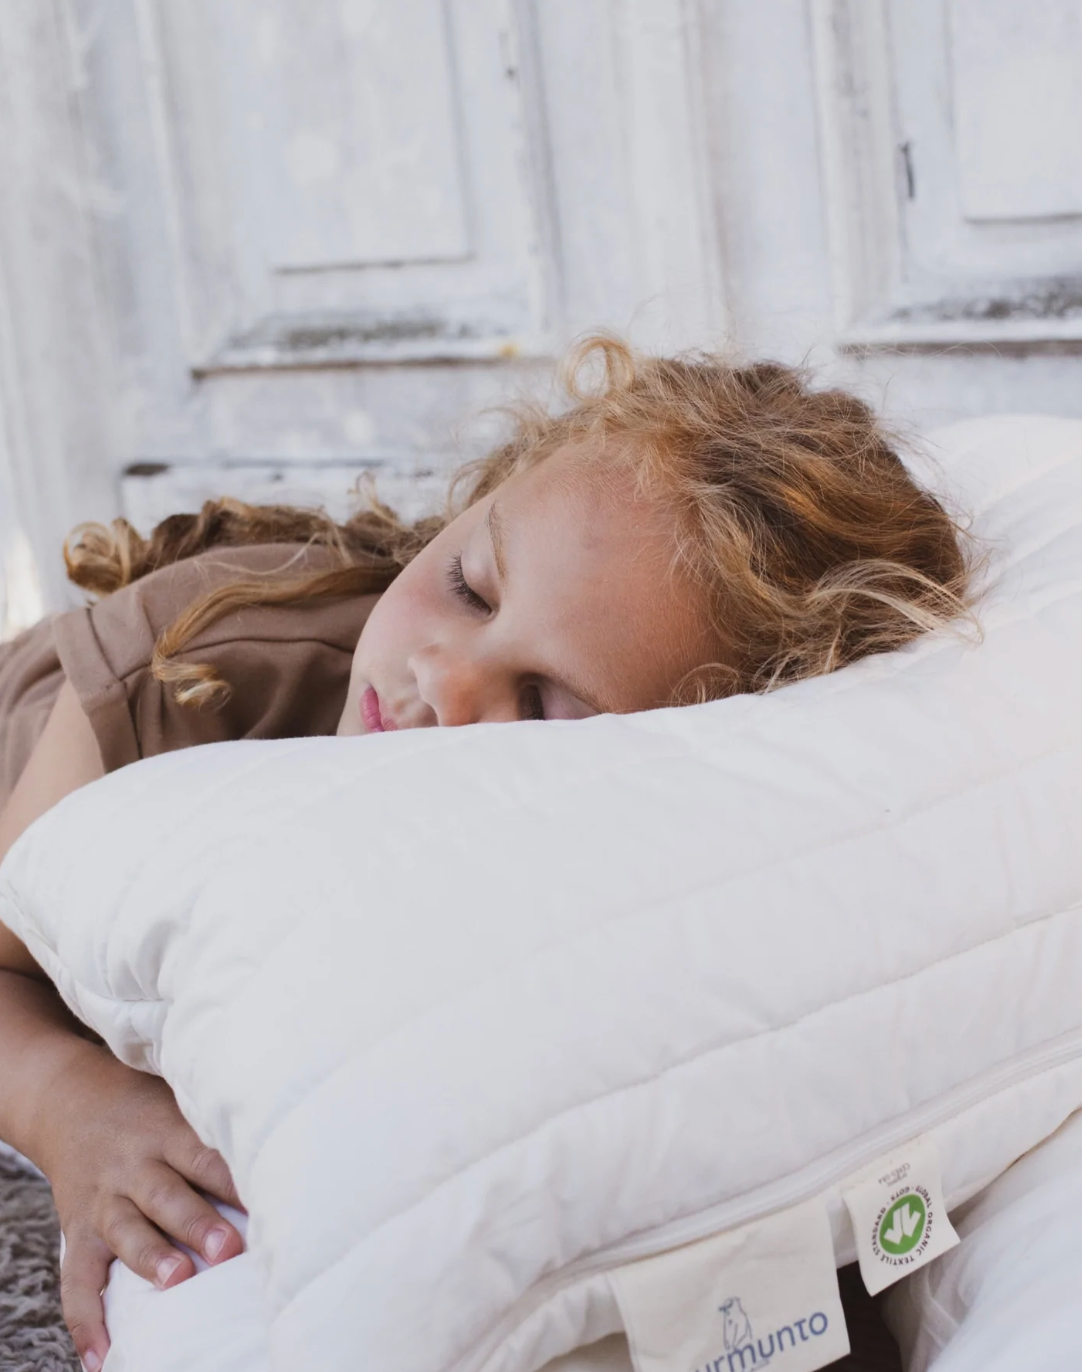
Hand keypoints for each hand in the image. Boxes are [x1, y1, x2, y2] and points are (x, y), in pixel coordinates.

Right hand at [34, 1042, 244, 1371]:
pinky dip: (87, 1321)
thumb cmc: (147, 1107)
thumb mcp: (180, 1102)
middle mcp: (135, 1167)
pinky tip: (102, 1356)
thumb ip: (219, 1128)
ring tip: (177, 1281)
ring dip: (151, 1258)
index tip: (270, 1203)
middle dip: (198, 1223)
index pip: (206, 1157)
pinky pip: (77, 1281)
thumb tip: (290, 1147)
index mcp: (167, 1133)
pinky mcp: (79, 1233)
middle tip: (228, 1249)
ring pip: (127, 1231)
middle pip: (167, 1195)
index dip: (236, 1180)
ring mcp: (104, 1202)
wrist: (72, 1100)